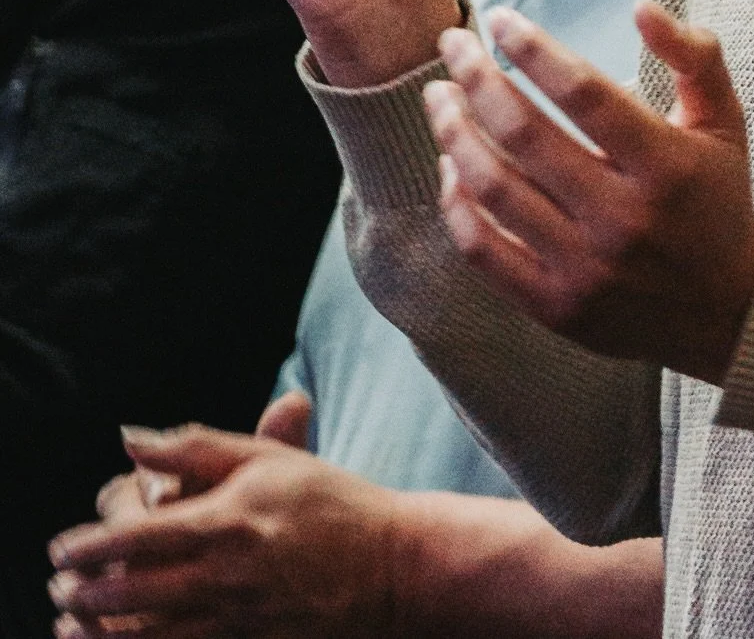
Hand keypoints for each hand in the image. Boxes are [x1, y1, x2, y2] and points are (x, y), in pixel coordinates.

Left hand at [49, 410, 399, 638]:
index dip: (89, 545)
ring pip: (146, 634)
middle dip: (83, 594)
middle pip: (130, 591)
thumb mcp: (267, 460)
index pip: (135, 536)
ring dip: (99, 633)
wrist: (390, 566)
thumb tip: (131, 440)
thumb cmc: (330, 502)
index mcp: (227, 520)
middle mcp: (225, 574)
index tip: (61, 549)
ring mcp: (235, 618)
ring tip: (69, 625)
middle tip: (56, 589)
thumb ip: (195, 447)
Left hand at [424, 1, 753, 383]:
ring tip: (439, 96)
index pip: (583, 91)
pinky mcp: (557, 308)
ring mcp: (586, 269)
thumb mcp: (724, 118)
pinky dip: (456, 203)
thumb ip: (694, 54)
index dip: (533, 48)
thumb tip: (640, 7)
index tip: (499, 18)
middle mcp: (623, 219)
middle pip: (524, 134)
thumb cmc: (717, 196)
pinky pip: (483, 251)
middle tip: (453, 42)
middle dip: (476, 77)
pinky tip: (450, 166)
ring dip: (454, 132)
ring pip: (493, 189)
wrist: (728, 310)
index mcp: (666, 165)